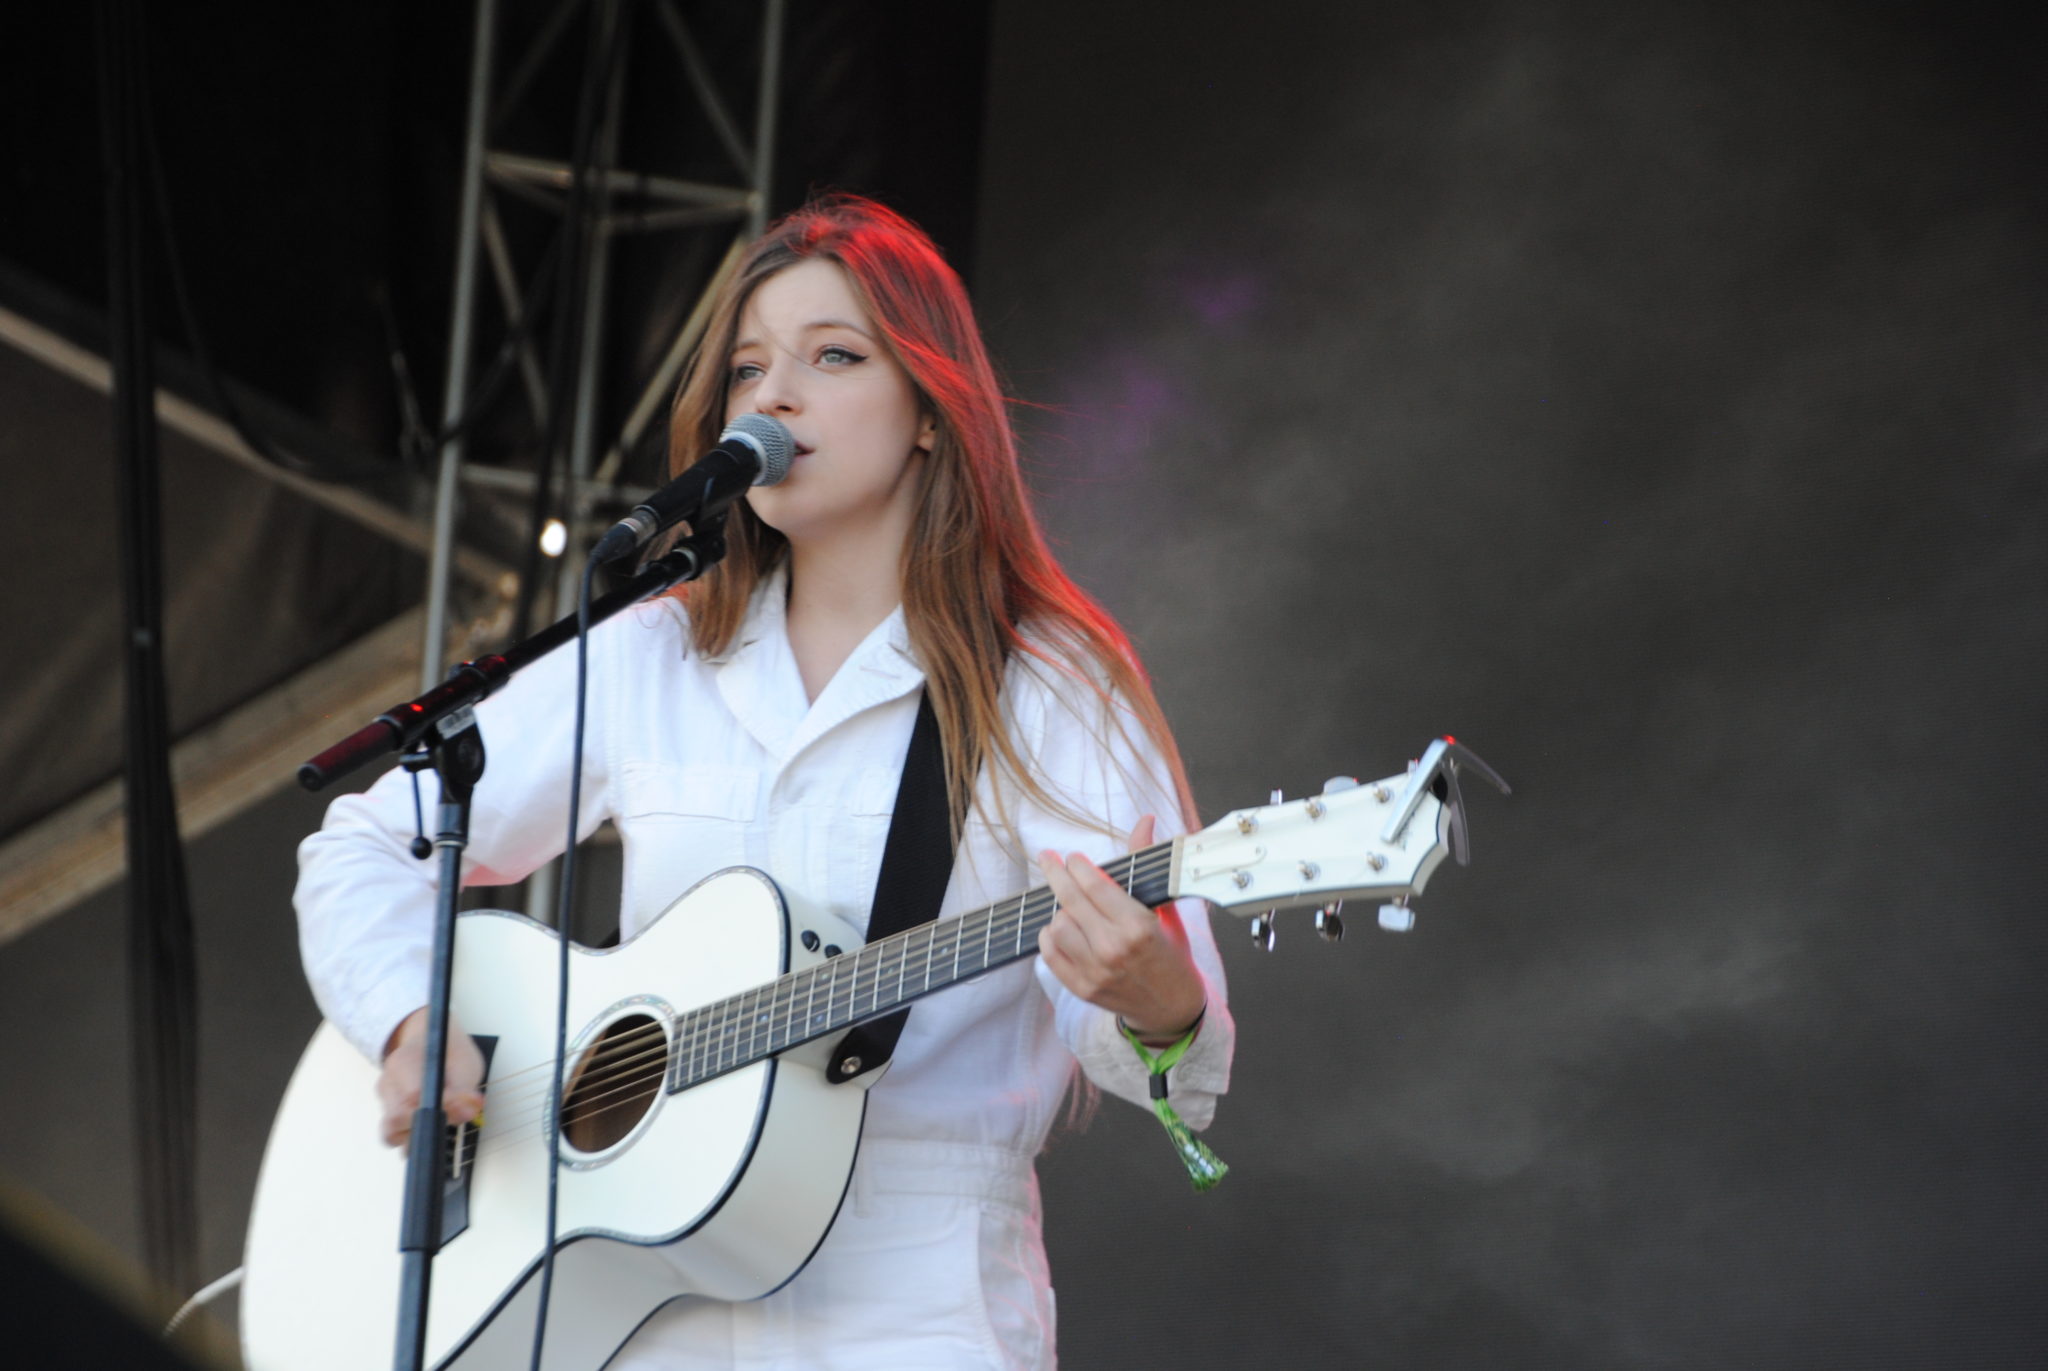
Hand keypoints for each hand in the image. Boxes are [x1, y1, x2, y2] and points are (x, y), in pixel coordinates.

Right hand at [376, 1006, 485, 1147]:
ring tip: (439, 1120)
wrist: (431, 1041)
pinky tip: (430, 1121)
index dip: (435, 1110)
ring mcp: (385, 1098)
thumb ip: (465, 1091)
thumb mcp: (466, 1065)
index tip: (456, 1109)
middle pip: (395, 1121)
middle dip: (424, 1128)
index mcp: (405, 1062)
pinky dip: (414, 1134)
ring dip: (418, 1135)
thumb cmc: (449, 1053)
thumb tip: (467, 1113)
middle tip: (448, 1117)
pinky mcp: (388, 1112)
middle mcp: (388, 1082)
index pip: (412, 1097)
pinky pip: (397, 1134)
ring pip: (392, 1133)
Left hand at [1036, 816, 1206, 1041]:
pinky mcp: (1082, 989)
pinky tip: (1060, 928)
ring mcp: (1095, 972)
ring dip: (1060, 911)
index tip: (1072, 857)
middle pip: (1070, 900)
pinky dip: (1050, 937)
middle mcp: (1113, 949)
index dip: (1078, 866)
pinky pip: (1049, 954)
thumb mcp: (1165, 908)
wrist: (1172, 1008)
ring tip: (1070, 906)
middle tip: (1048, 858)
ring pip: (1057, 925)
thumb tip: (1145, 821)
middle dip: (1056, 873)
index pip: (1095, 885)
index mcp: (1138, 926)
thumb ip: (1147, 863)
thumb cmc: (1171, 953)